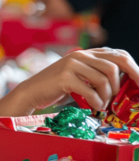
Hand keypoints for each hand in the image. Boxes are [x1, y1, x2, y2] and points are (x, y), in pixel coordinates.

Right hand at [14, 48, 138, 111]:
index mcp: (87, 53)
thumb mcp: (79, 76)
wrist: (31, 92)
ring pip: (104, 79)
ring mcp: (72, 64)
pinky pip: (90, 91)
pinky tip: (94, 107)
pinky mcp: (65, 77)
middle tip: (120, 99)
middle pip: (115, 65)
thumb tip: (124, 85)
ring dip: (107, 96)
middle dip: (123, 84)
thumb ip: (96, 74)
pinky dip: (96, 102)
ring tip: (102, 105)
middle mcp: (81, 55)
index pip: (119, 55)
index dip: (134, 69)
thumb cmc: (56, 88)